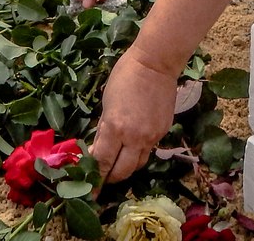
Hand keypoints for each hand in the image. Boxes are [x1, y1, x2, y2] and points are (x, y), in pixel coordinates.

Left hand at [90, 49, 176, 182]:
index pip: (103, 162)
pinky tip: (133, 144)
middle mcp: (135, 137)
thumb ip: (103, 129)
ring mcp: (152, 136)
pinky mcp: (163, 131)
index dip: (95, 178)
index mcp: (115, 127)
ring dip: (127, 167)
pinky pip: (149, 149)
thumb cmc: (125, 76)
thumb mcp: (106, 103)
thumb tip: (98, 149)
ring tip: (118, 164)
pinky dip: (139, 151)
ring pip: (139, 163)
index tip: (90, 190)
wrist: (157, 63)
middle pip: (123, 171)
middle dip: (111, 178)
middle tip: (103, 179)